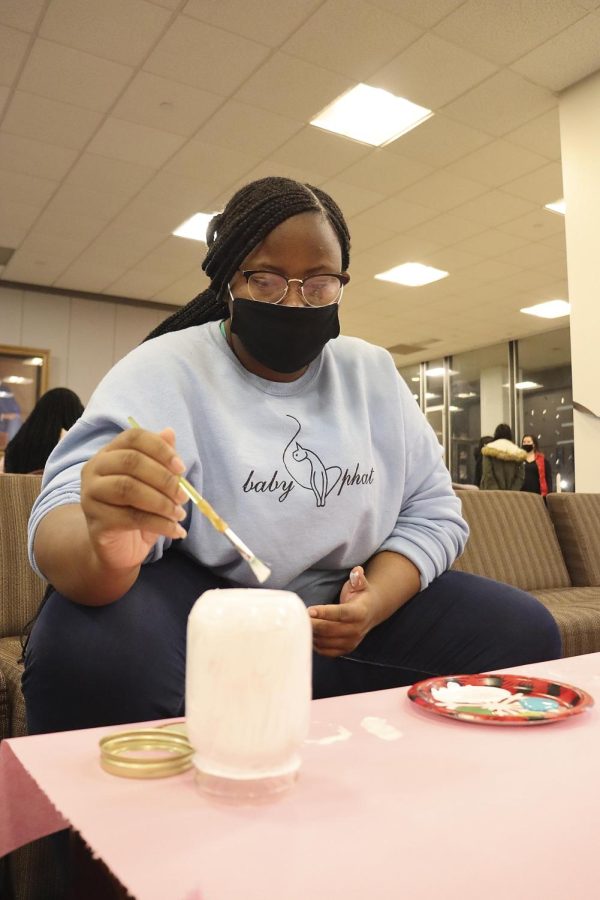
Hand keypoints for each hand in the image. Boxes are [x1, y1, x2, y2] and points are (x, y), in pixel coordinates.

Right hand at [80, 426, 187, 571]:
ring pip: (129, 489)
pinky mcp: (95, 521)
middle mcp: (94, 469)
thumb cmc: (137, 509)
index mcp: (109, 453)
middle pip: (131, 462)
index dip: (160, 449)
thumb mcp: (153, 483)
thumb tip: (169, 432)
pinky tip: (175, 530)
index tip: (181, 468)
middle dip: (164, 478)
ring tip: (179, 514)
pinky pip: (131, 518)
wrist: (119, 547)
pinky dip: (159, 524)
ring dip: (162, 502)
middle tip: (184, 496)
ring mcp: (90, 495)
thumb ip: (160, 459)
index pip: (133, 437)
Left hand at [309, 566, 375, 657]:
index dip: (325, 613)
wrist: (372, 612)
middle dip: (314, 624)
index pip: (341, 614)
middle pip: (331, 629)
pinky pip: (327, 651)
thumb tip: (357, 570)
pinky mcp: (346, 649)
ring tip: (301, 625)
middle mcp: (357, 629)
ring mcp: (351, 642)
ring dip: (313, 634)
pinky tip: (309, 634)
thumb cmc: (362, 595)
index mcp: (360, 612)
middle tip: (298, 618)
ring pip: (327, 641)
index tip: (309, 611)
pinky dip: (316, 645)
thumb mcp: (361, 584)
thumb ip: (357, 578)